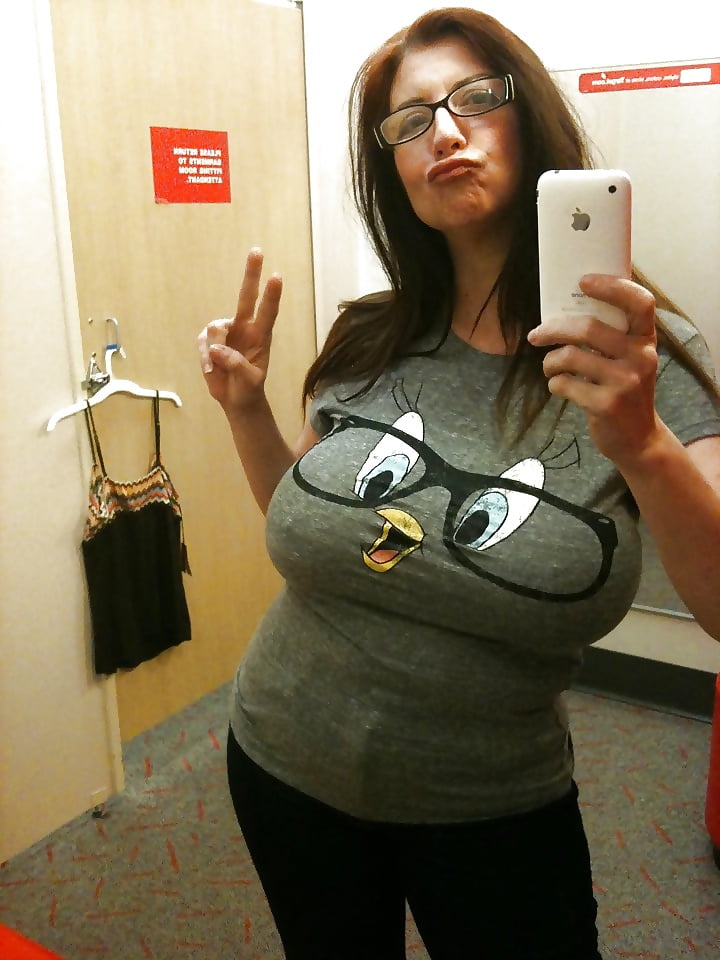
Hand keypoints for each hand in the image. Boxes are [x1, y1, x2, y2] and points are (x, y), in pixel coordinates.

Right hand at [197, 248, 281, 414]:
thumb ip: (237, 365)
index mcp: (261, 336)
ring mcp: (226, 332)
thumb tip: (218, 350)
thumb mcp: (249, 381)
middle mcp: (244, 327)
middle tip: (257, 250)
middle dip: (251, 273)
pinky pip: (203, 342)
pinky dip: (204, 356)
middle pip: (246, 296)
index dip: (271, 295)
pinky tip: (210, 369)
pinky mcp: (209, 341)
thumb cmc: (249, 388)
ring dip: (214, 349)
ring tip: (216, 367)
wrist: (236, 398)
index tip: (276, 277)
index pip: (268, 312)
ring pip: (215, 327)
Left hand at [527, 275, 660, 466]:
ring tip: (550, 367)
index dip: (611, 287)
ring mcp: (625, 382)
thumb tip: (564, 310)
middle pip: (588, 328)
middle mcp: (640, 357)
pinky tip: (559, 386)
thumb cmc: (625, 391)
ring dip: (550, 361)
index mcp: (646, 340)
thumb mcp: (629, 360)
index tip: (582, 282)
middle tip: (536, 335)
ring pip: (570, 356)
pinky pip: (565, 384)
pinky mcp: (606, 405)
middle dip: (553, 329)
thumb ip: (611, 337)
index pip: (640, 302)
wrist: (638, 439)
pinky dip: (554, 384)